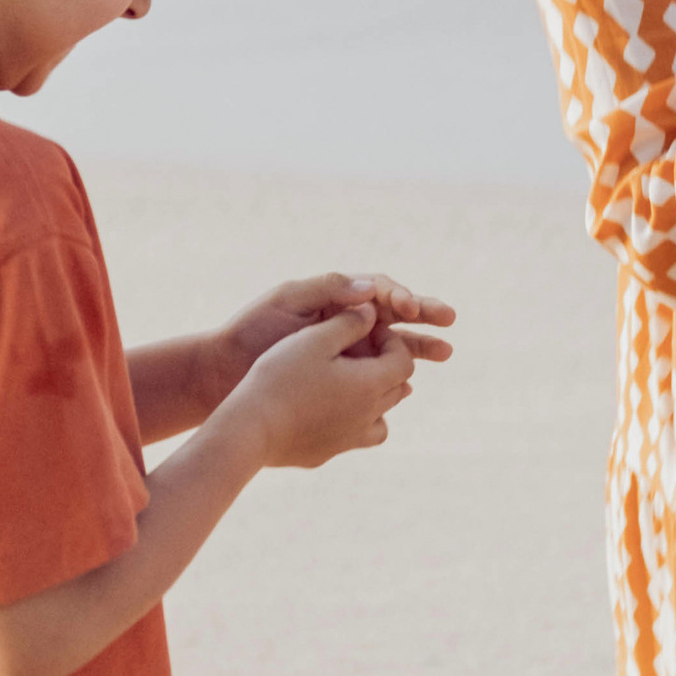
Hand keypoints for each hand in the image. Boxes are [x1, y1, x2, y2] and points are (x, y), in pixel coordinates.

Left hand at [212, 269, 455, 403]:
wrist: (227, 372)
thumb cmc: (253, 330)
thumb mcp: (286, 300)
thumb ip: (327, 289)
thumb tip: (370, 289)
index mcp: (339, 297)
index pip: (381, 290)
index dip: (400, 295)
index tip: (408, 307)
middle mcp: (351, 321)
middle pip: (398, 314)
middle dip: (425, 315)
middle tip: (448, 319)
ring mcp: (351, 351)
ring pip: (396, 346)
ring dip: (421, 347)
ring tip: (445, 352)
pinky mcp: (346, 379)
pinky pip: (379, 377)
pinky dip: (396, 379)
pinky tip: (409, 386)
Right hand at [222, 308, 421, 472]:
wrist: (250, 429)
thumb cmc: (281, 377)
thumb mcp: (314, 339)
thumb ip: (348, 323)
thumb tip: (372, 312)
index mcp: (371, 383)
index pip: (404, 359)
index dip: (390, 340)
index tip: (365, 329)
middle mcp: (369, 415)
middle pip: (396, 387)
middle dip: (384, 364)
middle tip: (356, 349)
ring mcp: (350, 439)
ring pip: (381, 418)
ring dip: (374, 398)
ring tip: (349, 383)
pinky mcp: (328, 453)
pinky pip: (355, 437)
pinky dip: (354, 423)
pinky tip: (330, 410)